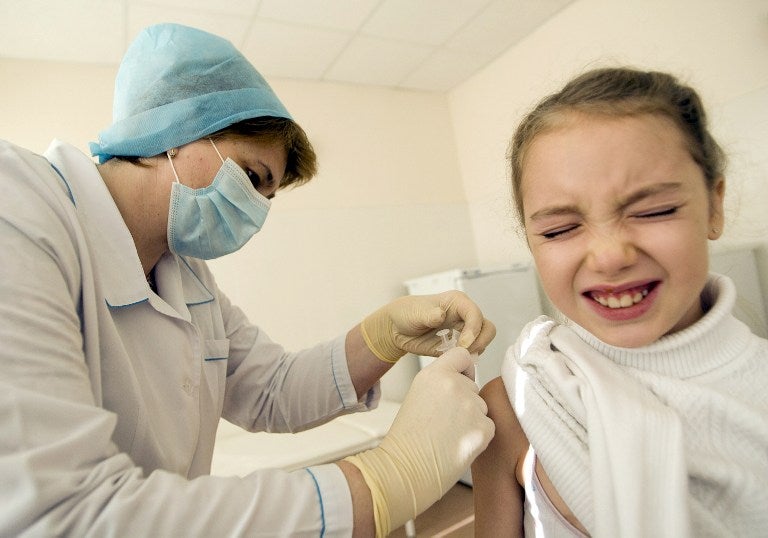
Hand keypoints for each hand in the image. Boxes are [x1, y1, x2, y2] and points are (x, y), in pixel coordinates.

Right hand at [345, 347, 494, 535]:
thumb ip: (441, 383)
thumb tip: (465, 381)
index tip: (461, 379)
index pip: (462, 355)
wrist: (406, 467)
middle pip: (473, 386)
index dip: (464, 368)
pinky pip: (488, 427)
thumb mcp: (418, 395)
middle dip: (465, 401)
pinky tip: (456, 445)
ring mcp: (471, 406)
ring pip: (481, 408)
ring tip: (448, 435)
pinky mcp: (483, 429)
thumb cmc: (407, 436)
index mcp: (435, 374)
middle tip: (444, 421)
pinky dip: (477, 437)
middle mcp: (456, 385)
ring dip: (471, 420)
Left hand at [360, 290, 495, 362]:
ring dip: (475, 351)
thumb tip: (440, 314)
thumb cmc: (406, 314)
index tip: (463, 343)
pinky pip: (473, 352)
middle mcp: (464, 315)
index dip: (473, 329)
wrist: (397, 329)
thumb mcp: (415, 312)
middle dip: (480, 341)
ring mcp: (463, 331)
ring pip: (484, 341)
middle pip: (487, 327)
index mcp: (457, 302)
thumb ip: (429, 314)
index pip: (475, 314)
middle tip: (464, 352)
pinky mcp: (459, 345)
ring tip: (457, 356)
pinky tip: (453, 359)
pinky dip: (468, 358)